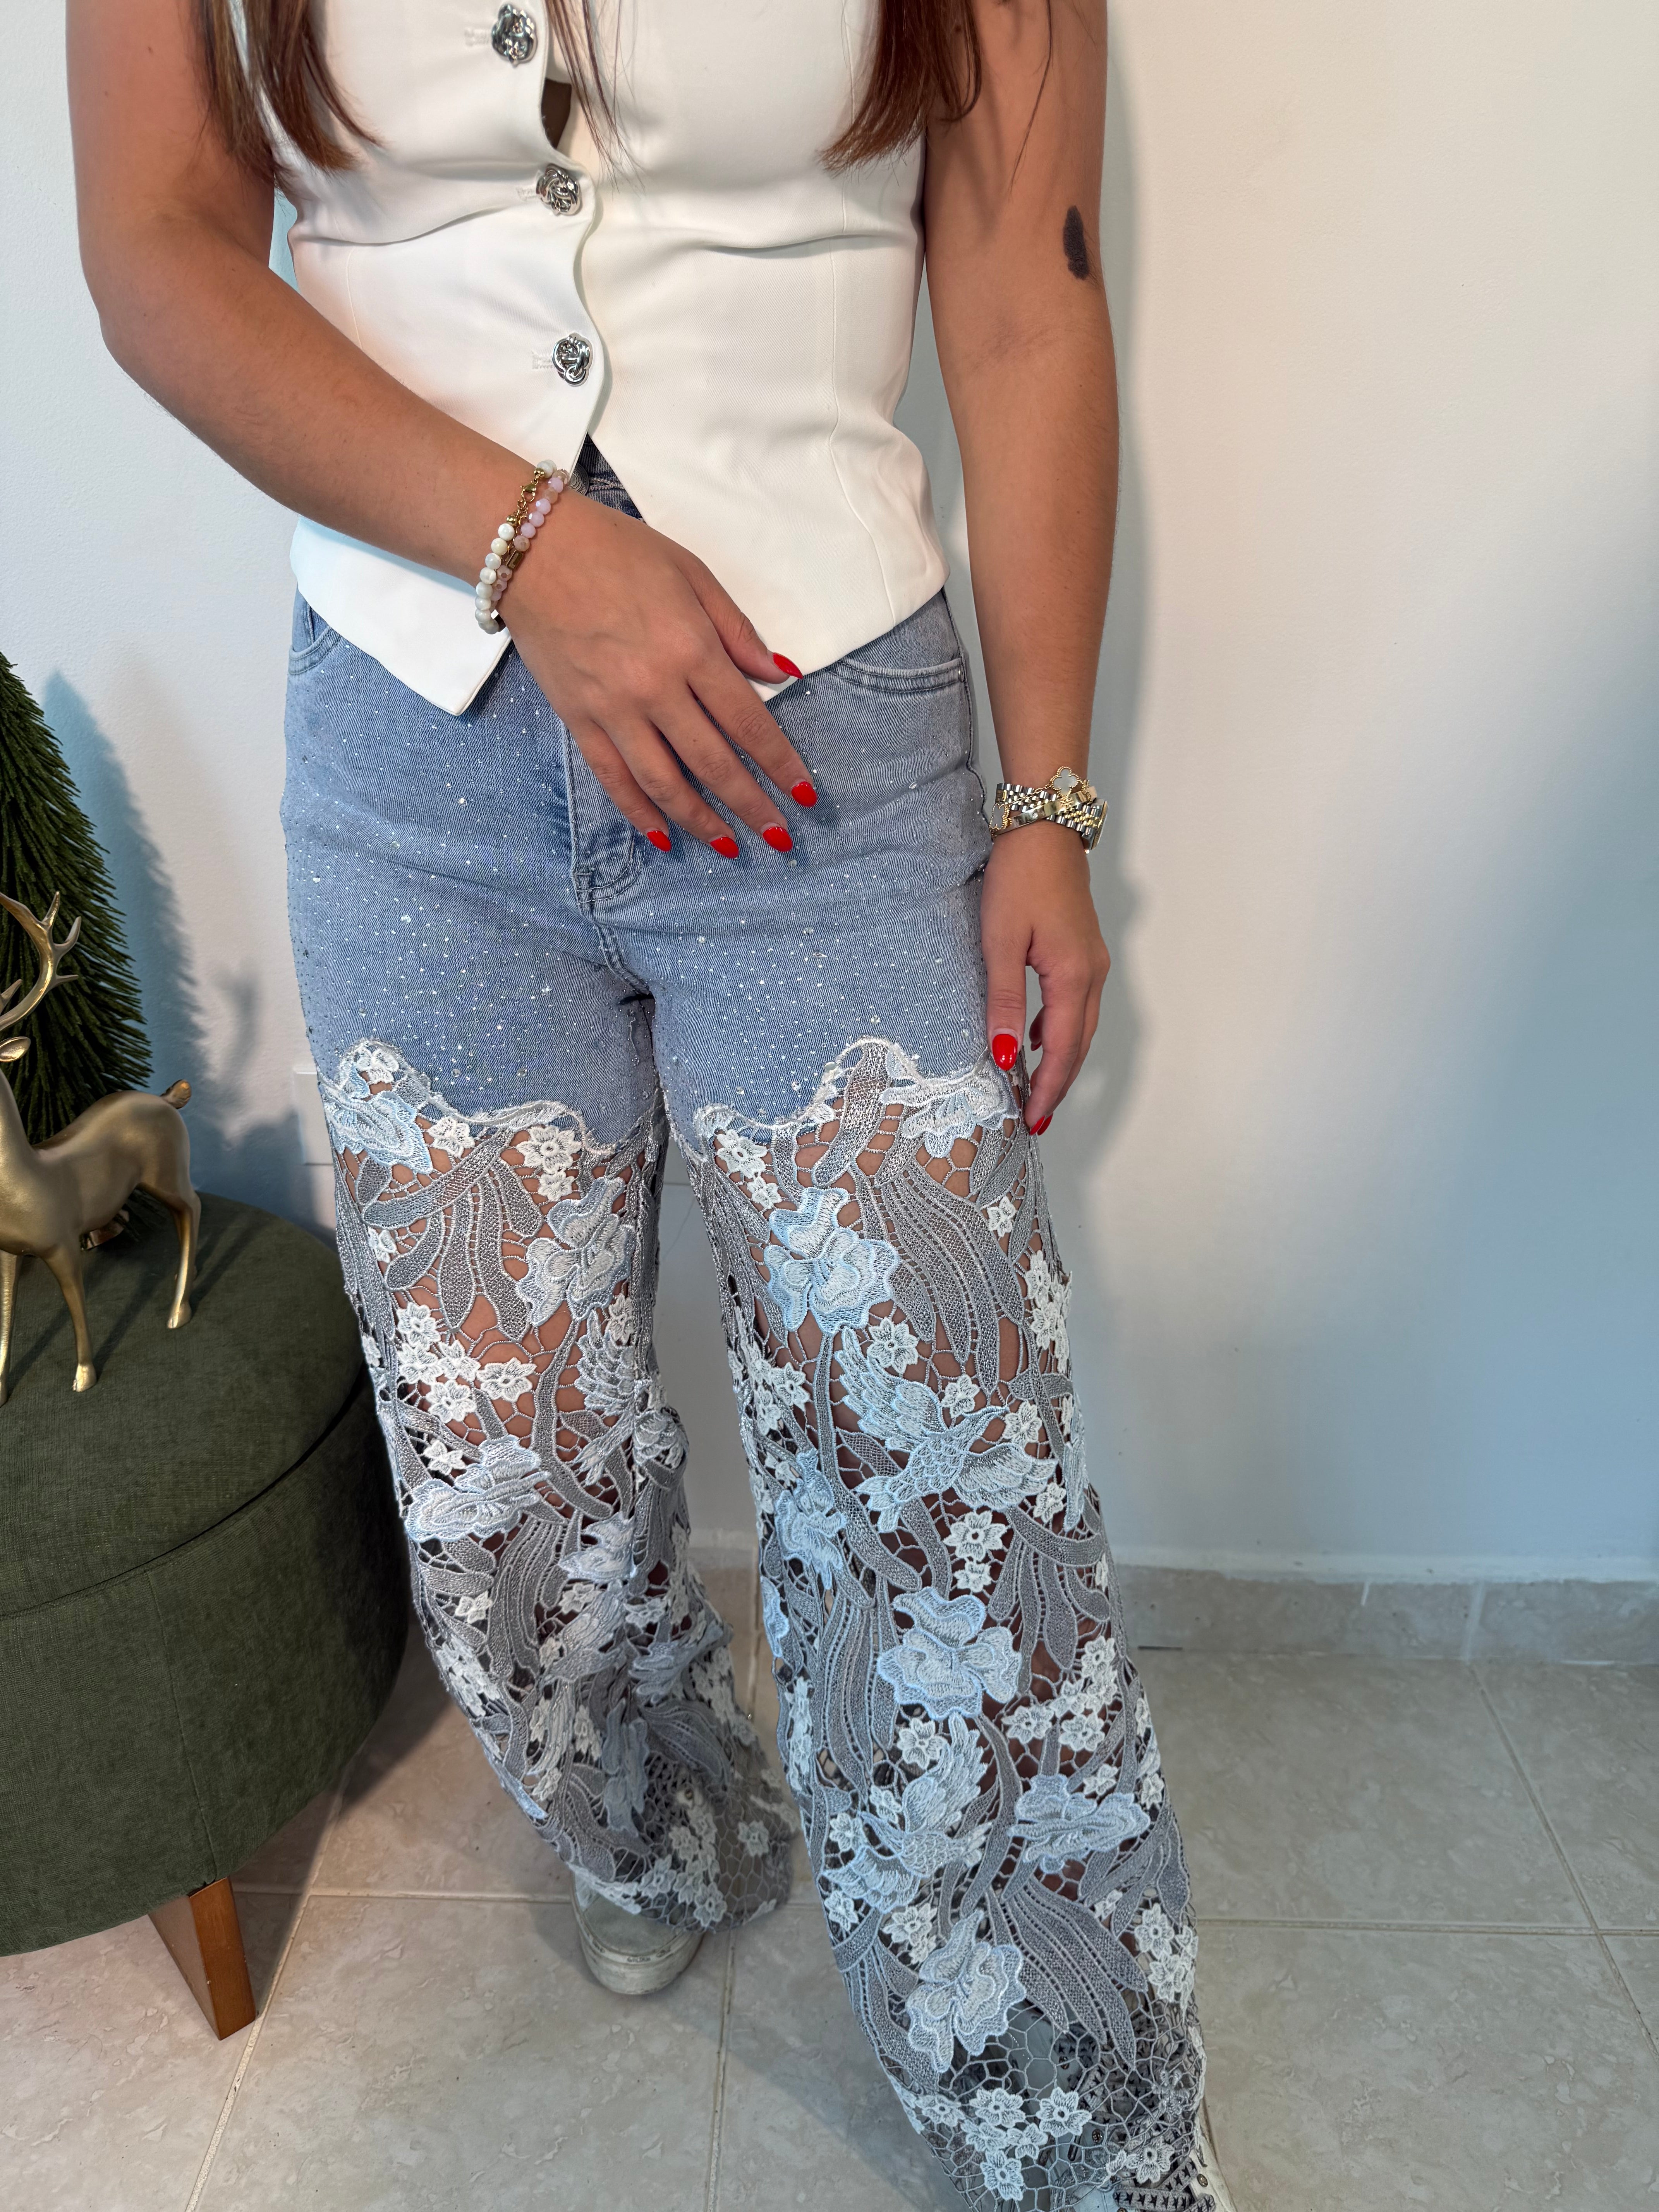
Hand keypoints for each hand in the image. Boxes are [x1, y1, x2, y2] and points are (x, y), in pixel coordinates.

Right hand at [503, 492, 814, 852]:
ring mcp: (613, 709)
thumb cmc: (618, 551)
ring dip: (701, 822)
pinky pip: (613, 778)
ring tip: (730, 846)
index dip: (781, 764)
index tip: (805, 796)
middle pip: (713, 763)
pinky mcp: (578, 719)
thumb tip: (782, 674)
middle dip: (751, 806)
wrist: (531, 548)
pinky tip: (663, 838)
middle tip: (779, 838)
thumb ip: (737, 631)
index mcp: (691, 649)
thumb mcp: (692, 574)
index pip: (748, 722)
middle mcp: (655, 688)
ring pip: (664, 783)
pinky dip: (639, 813)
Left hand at [980, 823, 1110, 1130]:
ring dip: (1061, 1060)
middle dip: (1059, 1084)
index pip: (1062, 1050)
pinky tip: (1035, 1037)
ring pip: (1080, 1026)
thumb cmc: (1020, 878)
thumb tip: (1004, 1054)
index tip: (1034, 1120)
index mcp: (1073, 977)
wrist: (1044, 828)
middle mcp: (1092, 974)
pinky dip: (1059, 1030)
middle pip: (1079, 1045)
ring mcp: (1092, 962)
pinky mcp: (1083, 950)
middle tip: (1037, 1118)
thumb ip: (1003, 1000)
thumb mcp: (1000, 941)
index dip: (1049, 1089)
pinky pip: (1076, 1004)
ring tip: (1036, 1089)